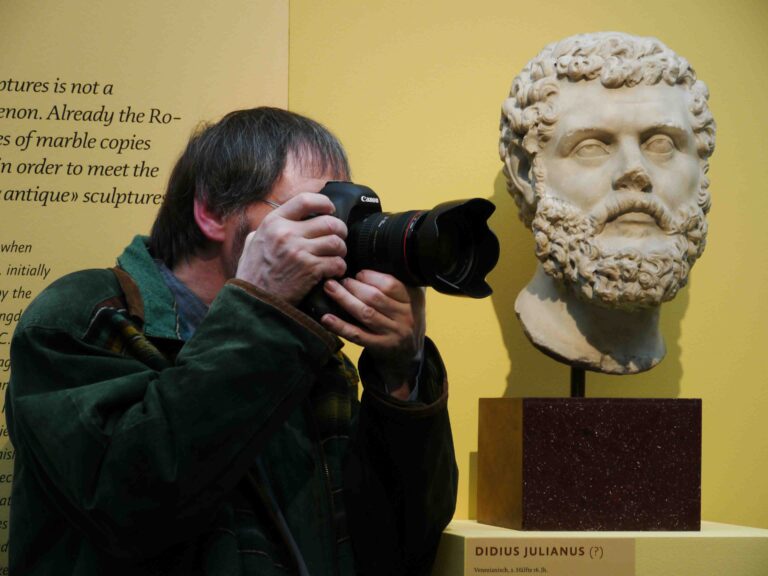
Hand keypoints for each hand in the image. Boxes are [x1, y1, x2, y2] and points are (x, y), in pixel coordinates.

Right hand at [236, 193, 347, 304]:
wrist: (254, 301)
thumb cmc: (253, 274)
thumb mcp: (252, 243)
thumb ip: (267, 229)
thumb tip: (282, 219)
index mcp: (273, 222)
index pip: (305, 200)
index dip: (324, 203)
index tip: (330, 209)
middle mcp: (286, 233)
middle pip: (329, 222)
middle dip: (340, 230)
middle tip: (340, 237)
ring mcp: (299, 251)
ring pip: (336, 242)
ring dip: (341, 250)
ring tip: (337, 255)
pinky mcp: (310, 270)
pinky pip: (337, 262)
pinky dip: (339, 267)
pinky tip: (334, 271)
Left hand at [320, 270, 425, 399]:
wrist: (409, 353)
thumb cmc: (403, 318)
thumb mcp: (411, 298)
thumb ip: (400, 281)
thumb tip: (378, 256)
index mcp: (413, 299)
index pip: (391, 284)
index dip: (370, 276)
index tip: (357, 273)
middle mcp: (405, 316)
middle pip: (375, 297)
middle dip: (353, 286)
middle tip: (339, 280)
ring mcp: (393, 333)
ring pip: (365, 313)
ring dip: (344, 299)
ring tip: (330, 288)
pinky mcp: (380, 347)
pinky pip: (357, 335)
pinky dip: (340, 326)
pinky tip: (326, 318)